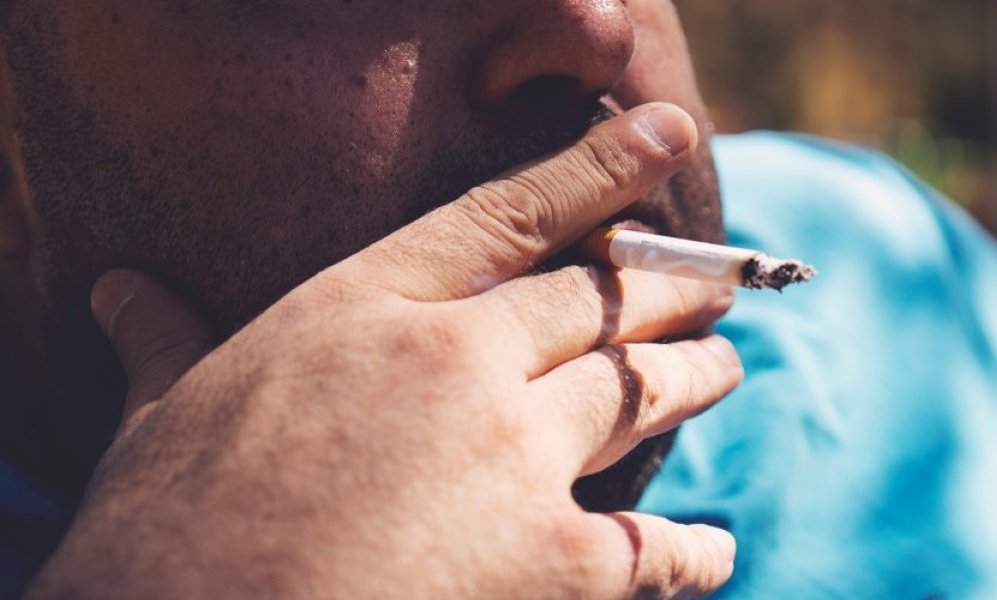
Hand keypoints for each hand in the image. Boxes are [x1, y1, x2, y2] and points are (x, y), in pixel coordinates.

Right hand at [29, 103, 742, 598]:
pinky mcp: (555, 566)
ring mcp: (516, 459)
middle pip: (595, 305)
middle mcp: (459, 364)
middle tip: (714, 286)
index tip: (659, 134)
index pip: (507, 216)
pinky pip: (653, 548)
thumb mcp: (161, 421)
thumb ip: (168, 347)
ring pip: (635, 394)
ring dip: (690, 379)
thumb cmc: (164, 539)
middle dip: (667, 290)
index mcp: (368, 310)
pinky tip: (715, 552)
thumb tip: (124, 296)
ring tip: (725, 366)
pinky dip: (692, 553)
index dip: (595, 169)